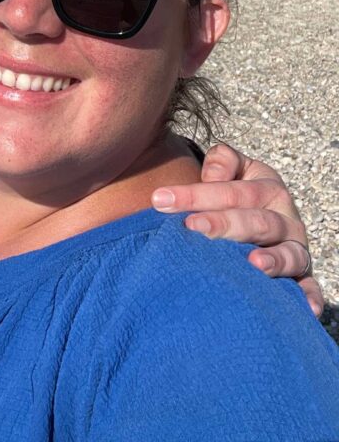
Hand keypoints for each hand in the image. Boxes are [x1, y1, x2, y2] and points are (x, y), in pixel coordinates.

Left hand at [152, 142, 322, 316]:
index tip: (160, 200)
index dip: (196, 194)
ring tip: (253, 263)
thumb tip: (212, 173)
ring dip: (272, 259)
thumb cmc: (235, 193)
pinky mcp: (302, 274)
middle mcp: (284, 216)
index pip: (231, 190)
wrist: (261, 211)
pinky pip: (308, 285)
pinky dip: (309, 295)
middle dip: (223, 224)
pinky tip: (305, 307)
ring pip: (287, 253)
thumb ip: (221, 162)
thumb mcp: (232, 168)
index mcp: (266, 186)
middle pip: (255, 221)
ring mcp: (295, 246)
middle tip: (191, 227)